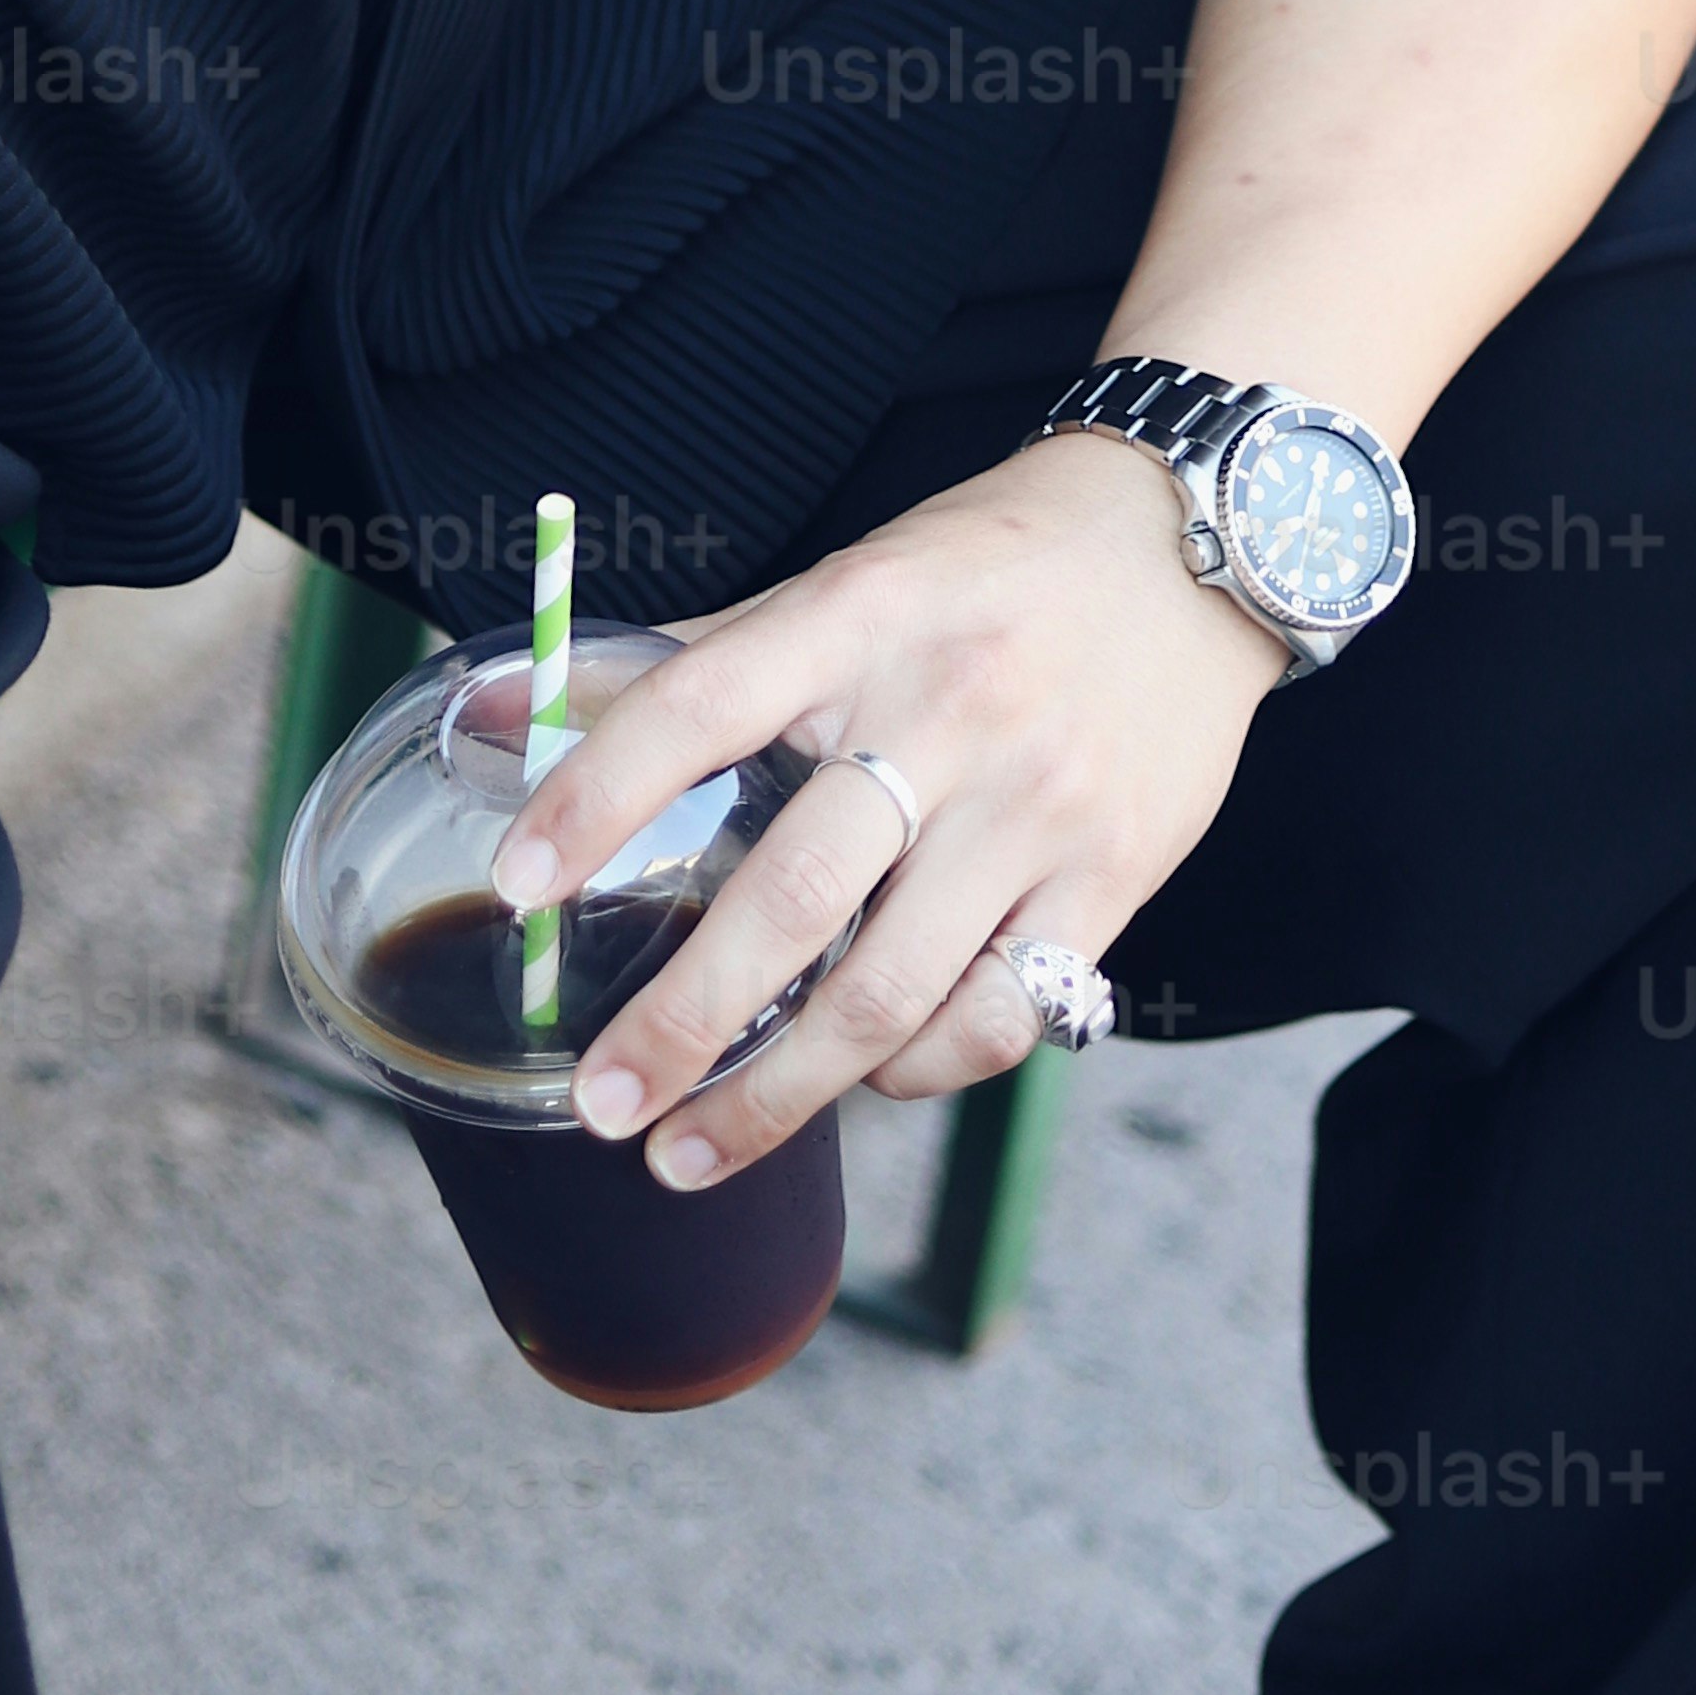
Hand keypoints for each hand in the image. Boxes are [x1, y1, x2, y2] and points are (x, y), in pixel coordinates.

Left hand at [490, 427, 1292, 1184]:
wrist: (1196, 541)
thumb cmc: (985, 571)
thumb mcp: (843, 583)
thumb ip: (686, 660)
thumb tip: (500, 707)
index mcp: (861, 616)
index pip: (701, 706)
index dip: (599, 797)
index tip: (518, 886)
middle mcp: (949, 710)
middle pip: (793, 896)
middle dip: (681, 1022)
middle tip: (599, 1103)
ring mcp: (1039, 804)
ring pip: (890, 990)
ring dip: (776, 1095)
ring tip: (688, 1153)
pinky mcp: (1114, 876)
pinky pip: (999, 1015)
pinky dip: (914, 1071)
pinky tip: (858, 1084)